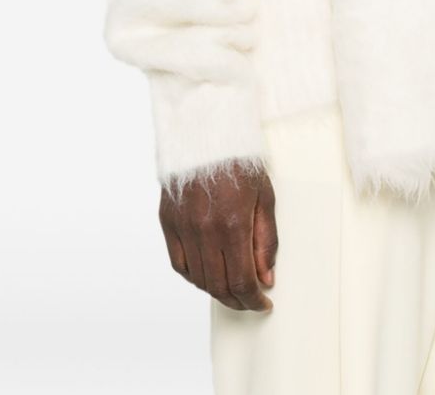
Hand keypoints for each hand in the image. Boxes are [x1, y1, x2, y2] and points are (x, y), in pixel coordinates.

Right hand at [159, 160, 278, 310]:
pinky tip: (207, 276)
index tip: (263, 303)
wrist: (206, 130)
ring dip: (217, 291)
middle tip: (250, 301)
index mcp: (232, 223)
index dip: (253, 300)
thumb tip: (266, 277)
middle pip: (219, 285)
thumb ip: (266, 240)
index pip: (241, 280)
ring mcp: (183, 226)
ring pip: (198, 278)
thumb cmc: (240, 159)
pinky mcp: (168, 220)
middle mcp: (204, 229)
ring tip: (232, 289)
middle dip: (238, 301)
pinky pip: (179, 263)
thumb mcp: (265, 196)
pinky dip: (193, 277)